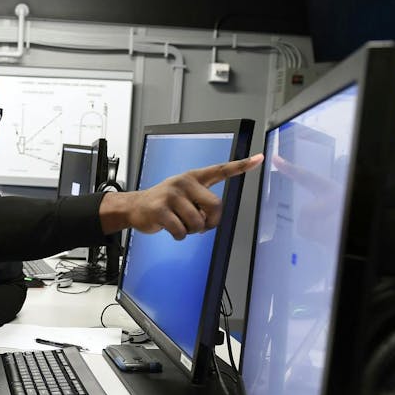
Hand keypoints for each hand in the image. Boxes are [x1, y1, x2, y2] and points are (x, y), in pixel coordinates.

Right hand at [101, 153, 262, 239]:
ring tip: (181, 224)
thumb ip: (202, 201)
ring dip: (192, 231)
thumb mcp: (184, 194)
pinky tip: (171, 229)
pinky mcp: (160, 210)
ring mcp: (171, 195)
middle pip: (215, 206)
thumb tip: (212, 219)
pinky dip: (179, 236)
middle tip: (201, 225)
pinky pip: (181, 231)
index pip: (221, 169)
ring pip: (197, 223)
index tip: (258, 158)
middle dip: (211, 222)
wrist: (135, 207)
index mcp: (193, 177)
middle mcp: (184, 182)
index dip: (241, 165)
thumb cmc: (165, 203)